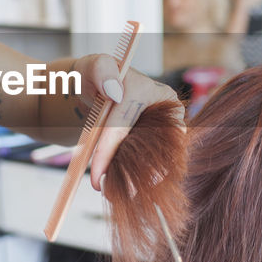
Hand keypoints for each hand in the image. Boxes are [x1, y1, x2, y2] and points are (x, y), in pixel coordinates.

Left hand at [72, 53, 181, 190]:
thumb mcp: (91, 67)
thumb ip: (100, 70)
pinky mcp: (167, 146)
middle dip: (128, 171)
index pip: (129, 122)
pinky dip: (141, 181)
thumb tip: (114, 90)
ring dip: (137, 181)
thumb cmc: (95, 80)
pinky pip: (158, 167)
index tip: (95, 174)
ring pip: (159, 161)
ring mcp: (169, 131)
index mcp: (152, 91)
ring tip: (113, 193)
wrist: (99, 94)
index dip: (110, 149)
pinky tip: (125, 191)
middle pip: (150, 146)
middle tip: (105, 190)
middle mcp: (168, 112)